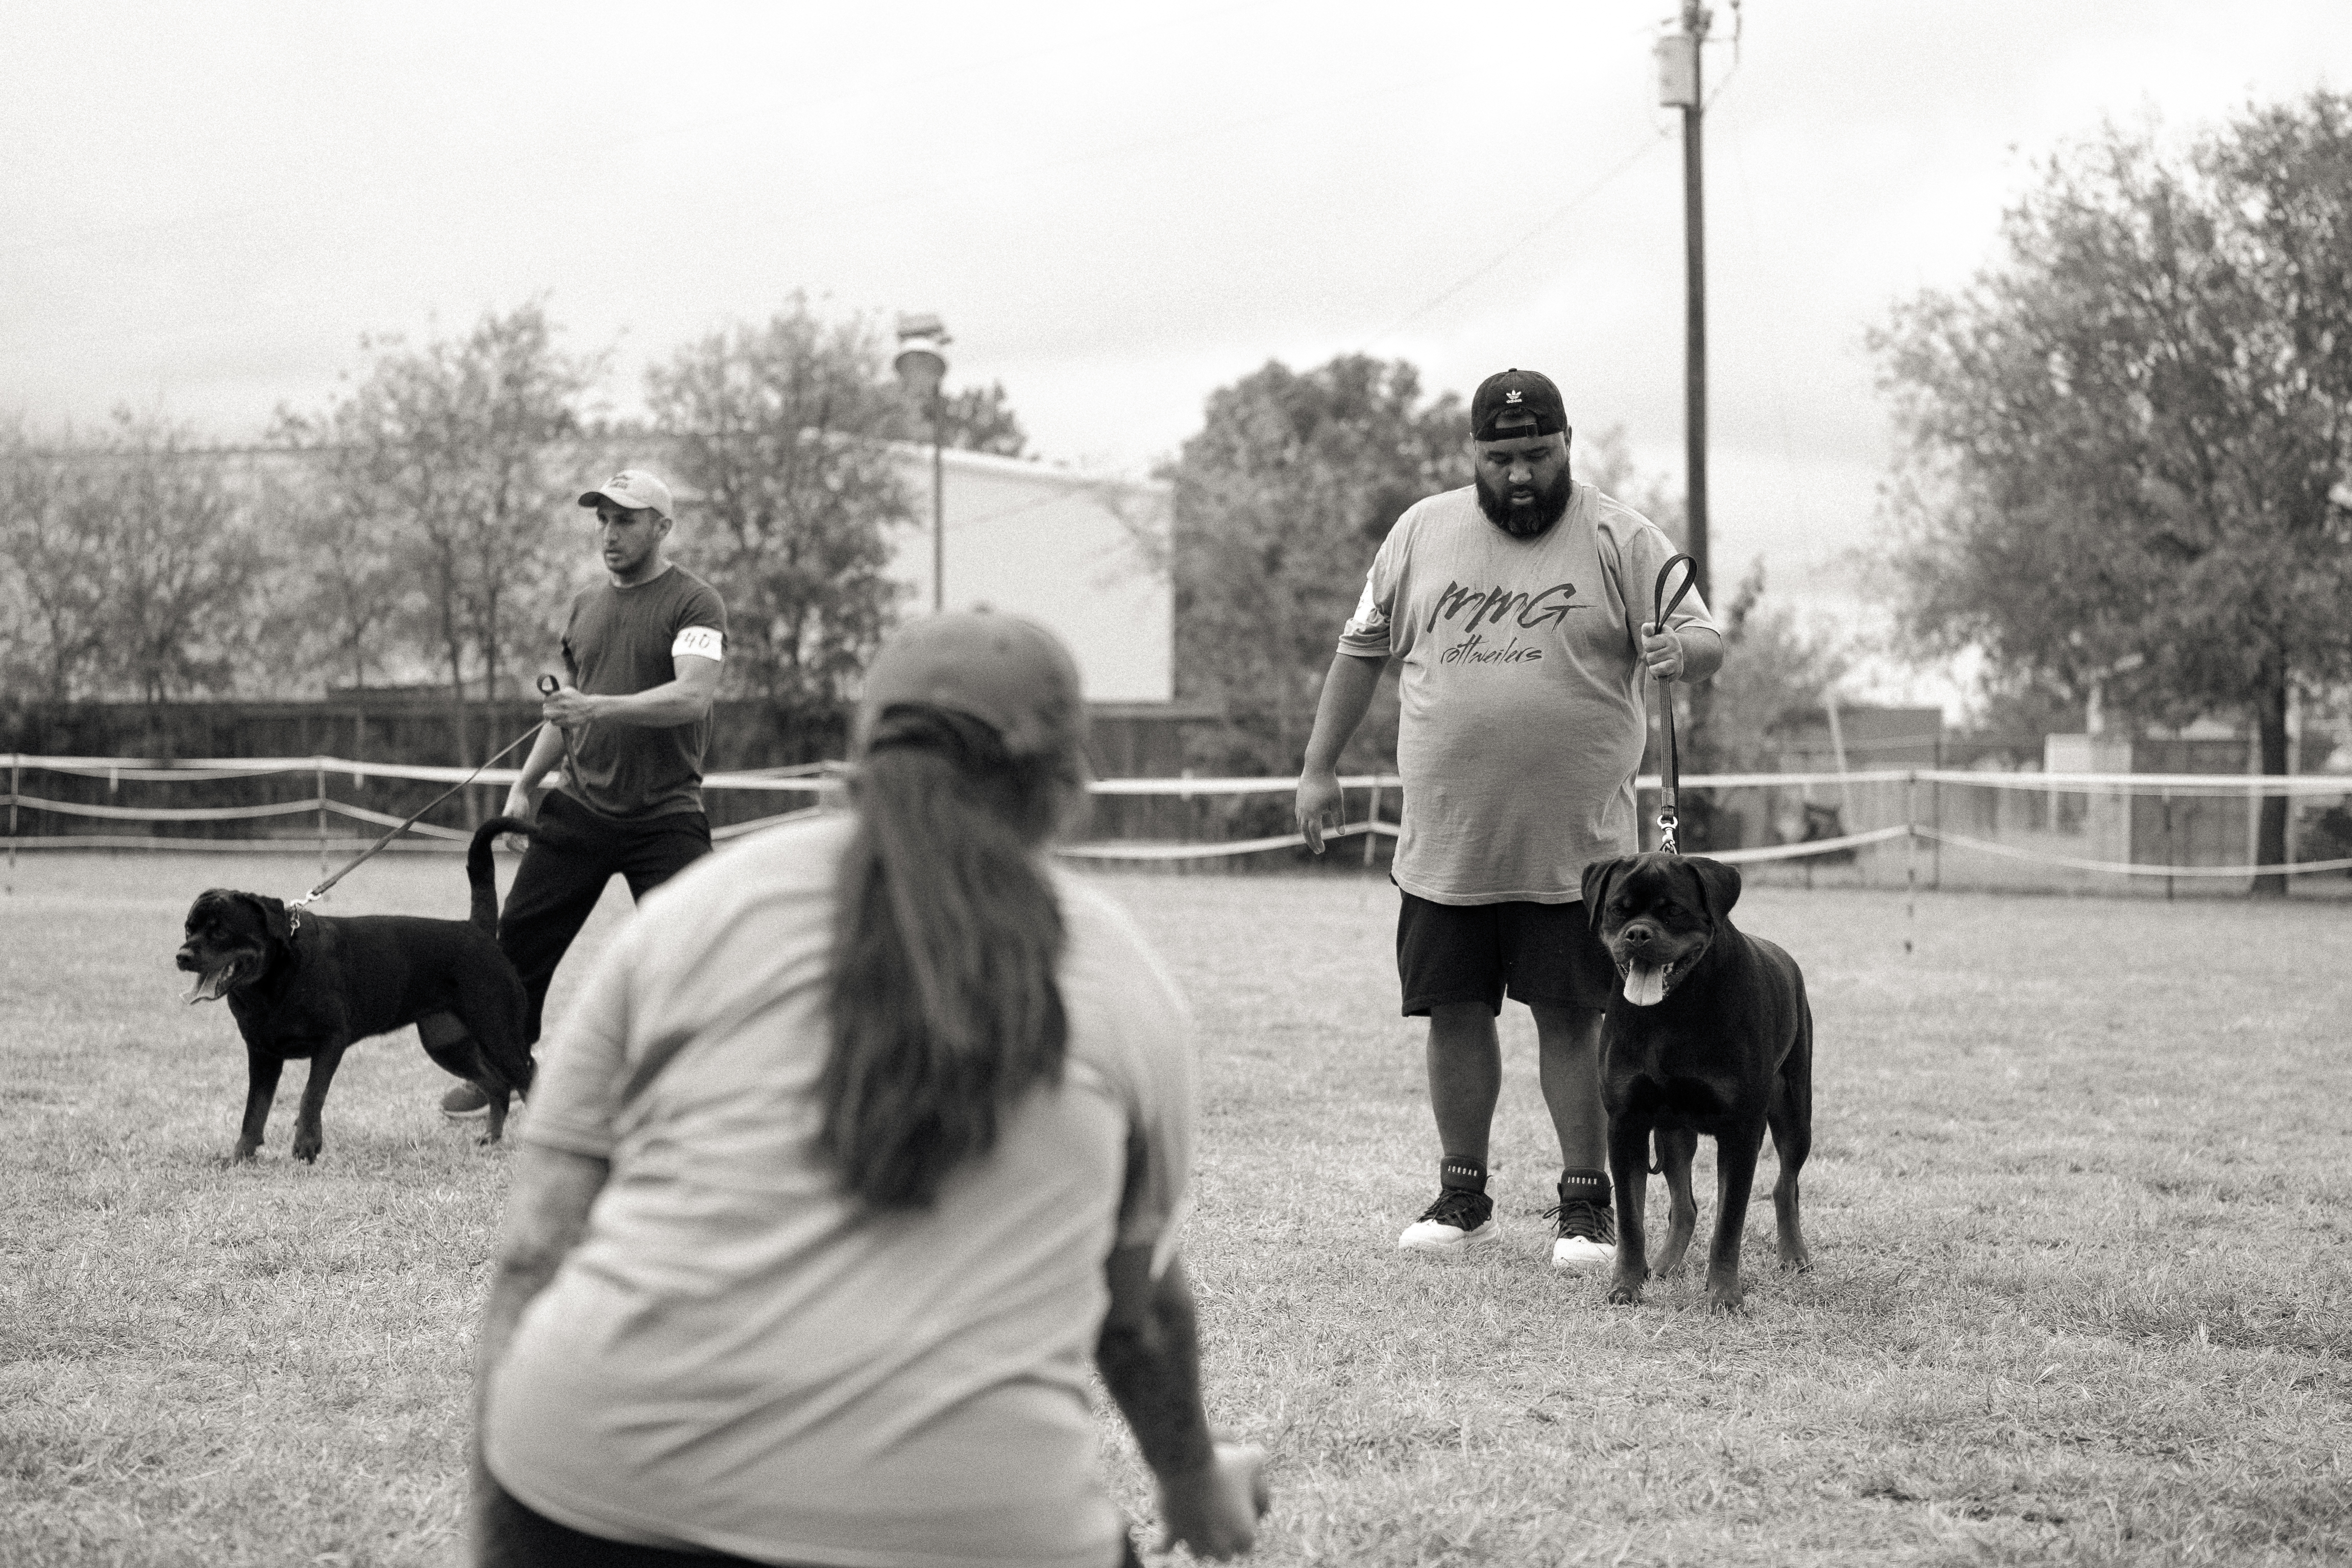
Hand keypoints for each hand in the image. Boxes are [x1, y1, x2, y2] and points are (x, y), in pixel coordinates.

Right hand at [501, 785, 535, 851]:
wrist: (519, 794)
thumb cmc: (518, 802)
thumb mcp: (520, 814)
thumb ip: (521, 824)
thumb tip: (525, 836)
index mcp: (505, 826)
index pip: (508, 842)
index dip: (516, 848)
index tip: (524, 851)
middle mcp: (507, 828)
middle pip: (511, 843)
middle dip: (519, 849)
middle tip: (528, 853)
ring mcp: (512, 827)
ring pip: (516, 841)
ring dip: (522, 845)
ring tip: (531, 850)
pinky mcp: (517, 825)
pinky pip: (520, 836)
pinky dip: (525, 840)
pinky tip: (531, 844)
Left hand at [540, 681, 598, 729]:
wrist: (590, 708)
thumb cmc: (577, 698)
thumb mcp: (568, 690)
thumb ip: (556, 691)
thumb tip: (545, 691)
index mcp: (563, 695)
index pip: (546, 699)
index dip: (546, 701)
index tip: (549, 702)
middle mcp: (563, 703)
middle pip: (545, 708)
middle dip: (546, 708)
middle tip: (549, 709)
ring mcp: (565, 713)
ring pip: (548, 716)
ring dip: (549, 715)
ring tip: (553, 715)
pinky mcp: (567, 722)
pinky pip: (554, 722)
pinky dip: (555, 721)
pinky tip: (559, 718)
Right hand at [1157, 1440, 1268, 1559]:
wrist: (1187, 1461)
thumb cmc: (1222, 1461)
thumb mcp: (1248, 1458)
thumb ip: (1257, 1458)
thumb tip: (1260, 1454)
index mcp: (1243, 1533)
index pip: (1246, 1545)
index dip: (1243, 1535)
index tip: (1239, 1524)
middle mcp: (1220, 1544)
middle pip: (1224, 1554)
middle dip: (1222, 1544)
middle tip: (1220, 1529)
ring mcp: (1195, 1540)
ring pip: (1199, 1553)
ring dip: (1199, 1545)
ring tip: (1198, 1534)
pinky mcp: (1174, 1532)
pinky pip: (1165, 1545)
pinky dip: (1161, 1546)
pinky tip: (1157, 1548)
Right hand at [1295, 770, 1342, 854]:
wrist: (1316, 768)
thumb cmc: (1329, 785)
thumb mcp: (1337, 802)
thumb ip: (1339, 818)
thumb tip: (1341, 833)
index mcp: (1313, 813)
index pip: (1314, 833)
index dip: (1318, 843)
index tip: (1322, 850)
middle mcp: (1304, 811)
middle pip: (1305, 832)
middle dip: (1311, 842)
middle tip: (1317, 851)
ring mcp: (1299, 806)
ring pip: (1300, 825)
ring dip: (1305, 834)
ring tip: (1312, 840)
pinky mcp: (1298, 801)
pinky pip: (1299, 817)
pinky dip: (1302, 825)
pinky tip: (1307, 826)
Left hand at [1639, 621, 1684, 680]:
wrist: (1674, 656)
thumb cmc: (1660, 643)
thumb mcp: (1654, 633)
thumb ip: (1648, 629)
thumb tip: (1645, 627)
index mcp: (1669, 636)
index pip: (1648, 644)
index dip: (1647, 646)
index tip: (1654, 644)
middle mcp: (1676, 647)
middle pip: (1650, 657)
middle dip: (1650, 657)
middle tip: (1658, 655)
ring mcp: (1678, 660)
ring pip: (1654, 667)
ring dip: (1653, 666)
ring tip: (1659, 662)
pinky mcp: (1677, 671)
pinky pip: (1660, 673)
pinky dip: (1656, 673)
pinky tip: (1660, 670)